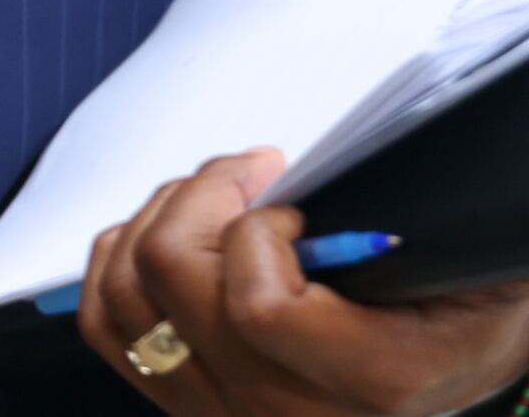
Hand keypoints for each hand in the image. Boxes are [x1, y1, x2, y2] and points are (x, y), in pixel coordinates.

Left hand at [78, 147, 528, 414]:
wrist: (442, 372)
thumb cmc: (453, 317)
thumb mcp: (459, 272)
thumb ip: (378, 228)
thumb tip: (281, 173)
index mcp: (368, 382)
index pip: (257, 305)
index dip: (259, 230)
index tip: (293, 205)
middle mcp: (285, 411)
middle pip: (172, 274)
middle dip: (200, 193)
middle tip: (247, 173)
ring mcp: (224, 413)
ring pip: (126, 290)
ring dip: (157, 216)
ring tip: (212, 199)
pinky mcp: (183, 404)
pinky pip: (105, 325)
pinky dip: (118, 261)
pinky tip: (168, 234)